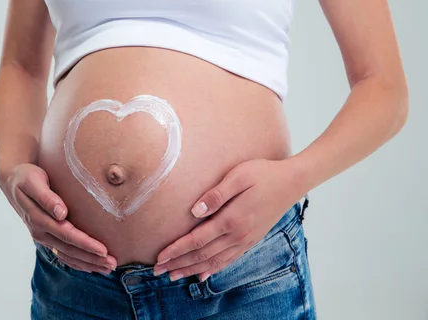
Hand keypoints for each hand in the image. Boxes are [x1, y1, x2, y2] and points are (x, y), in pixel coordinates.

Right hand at [1, 163, 116, 273]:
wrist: (13, 182)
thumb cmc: (26, 177)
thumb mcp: (33, 181)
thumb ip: (46, 197)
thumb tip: (61, 213)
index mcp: (38, 219)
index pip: (67, 235)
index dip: (86, 244)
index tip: (103, 250)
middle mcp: (40, 232)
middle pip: (70, 250)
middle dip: (92, 258)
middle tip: (113, 264)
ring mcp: (43, 237)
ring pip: (68, 255)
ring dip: (88, 264)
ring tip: (109, 268)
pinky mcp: (47, 237)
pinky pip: (63, 255)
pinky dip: (78, 263)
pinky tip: (92, 267)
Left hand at [153, 158, 304, 281]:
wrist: (292, 181)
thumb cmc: (263, 173)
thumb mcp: (238, 176)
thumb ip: (216, 194)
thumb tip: (194, 211)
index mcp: (232, 219)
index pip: (197, 240)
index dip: (176, 249)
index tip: (159, 257)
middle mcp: (238, 235)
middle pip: (202, 255)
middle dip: (179, 263)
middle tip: (158, 271)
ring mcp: (246, 240)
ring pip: (214, 261)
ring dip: (192, 269)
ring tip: (174, 276)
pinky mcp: (251, 240)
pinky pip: (229, 260)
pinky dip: (213, 269)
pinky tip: (202, 275)